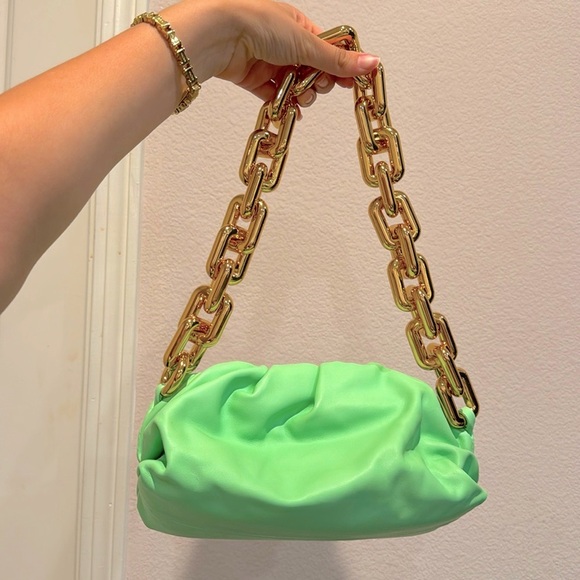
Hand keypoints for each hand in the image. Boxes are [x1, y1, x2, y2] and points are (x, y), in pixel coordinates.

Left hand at [161, 0, 379, 107]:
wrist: (218, 35)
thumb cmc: (255, 22)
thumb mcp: (305, 42)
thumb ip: (337, 60)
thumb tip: (370, 62)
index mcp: (298, 25)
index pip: (327, 48)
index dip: (340, 66)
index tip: (351, 81)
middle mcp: (283, 42)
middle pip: (312, 70)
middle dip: (318, 82)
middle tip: (319, 86)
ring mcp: (268, 61)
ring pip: (294, 86)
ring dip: (301, 95)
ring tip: (300, 95)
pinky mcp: (253, 79)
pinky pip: (275, 97)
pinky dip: (284, 104)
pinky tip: (292, 110)